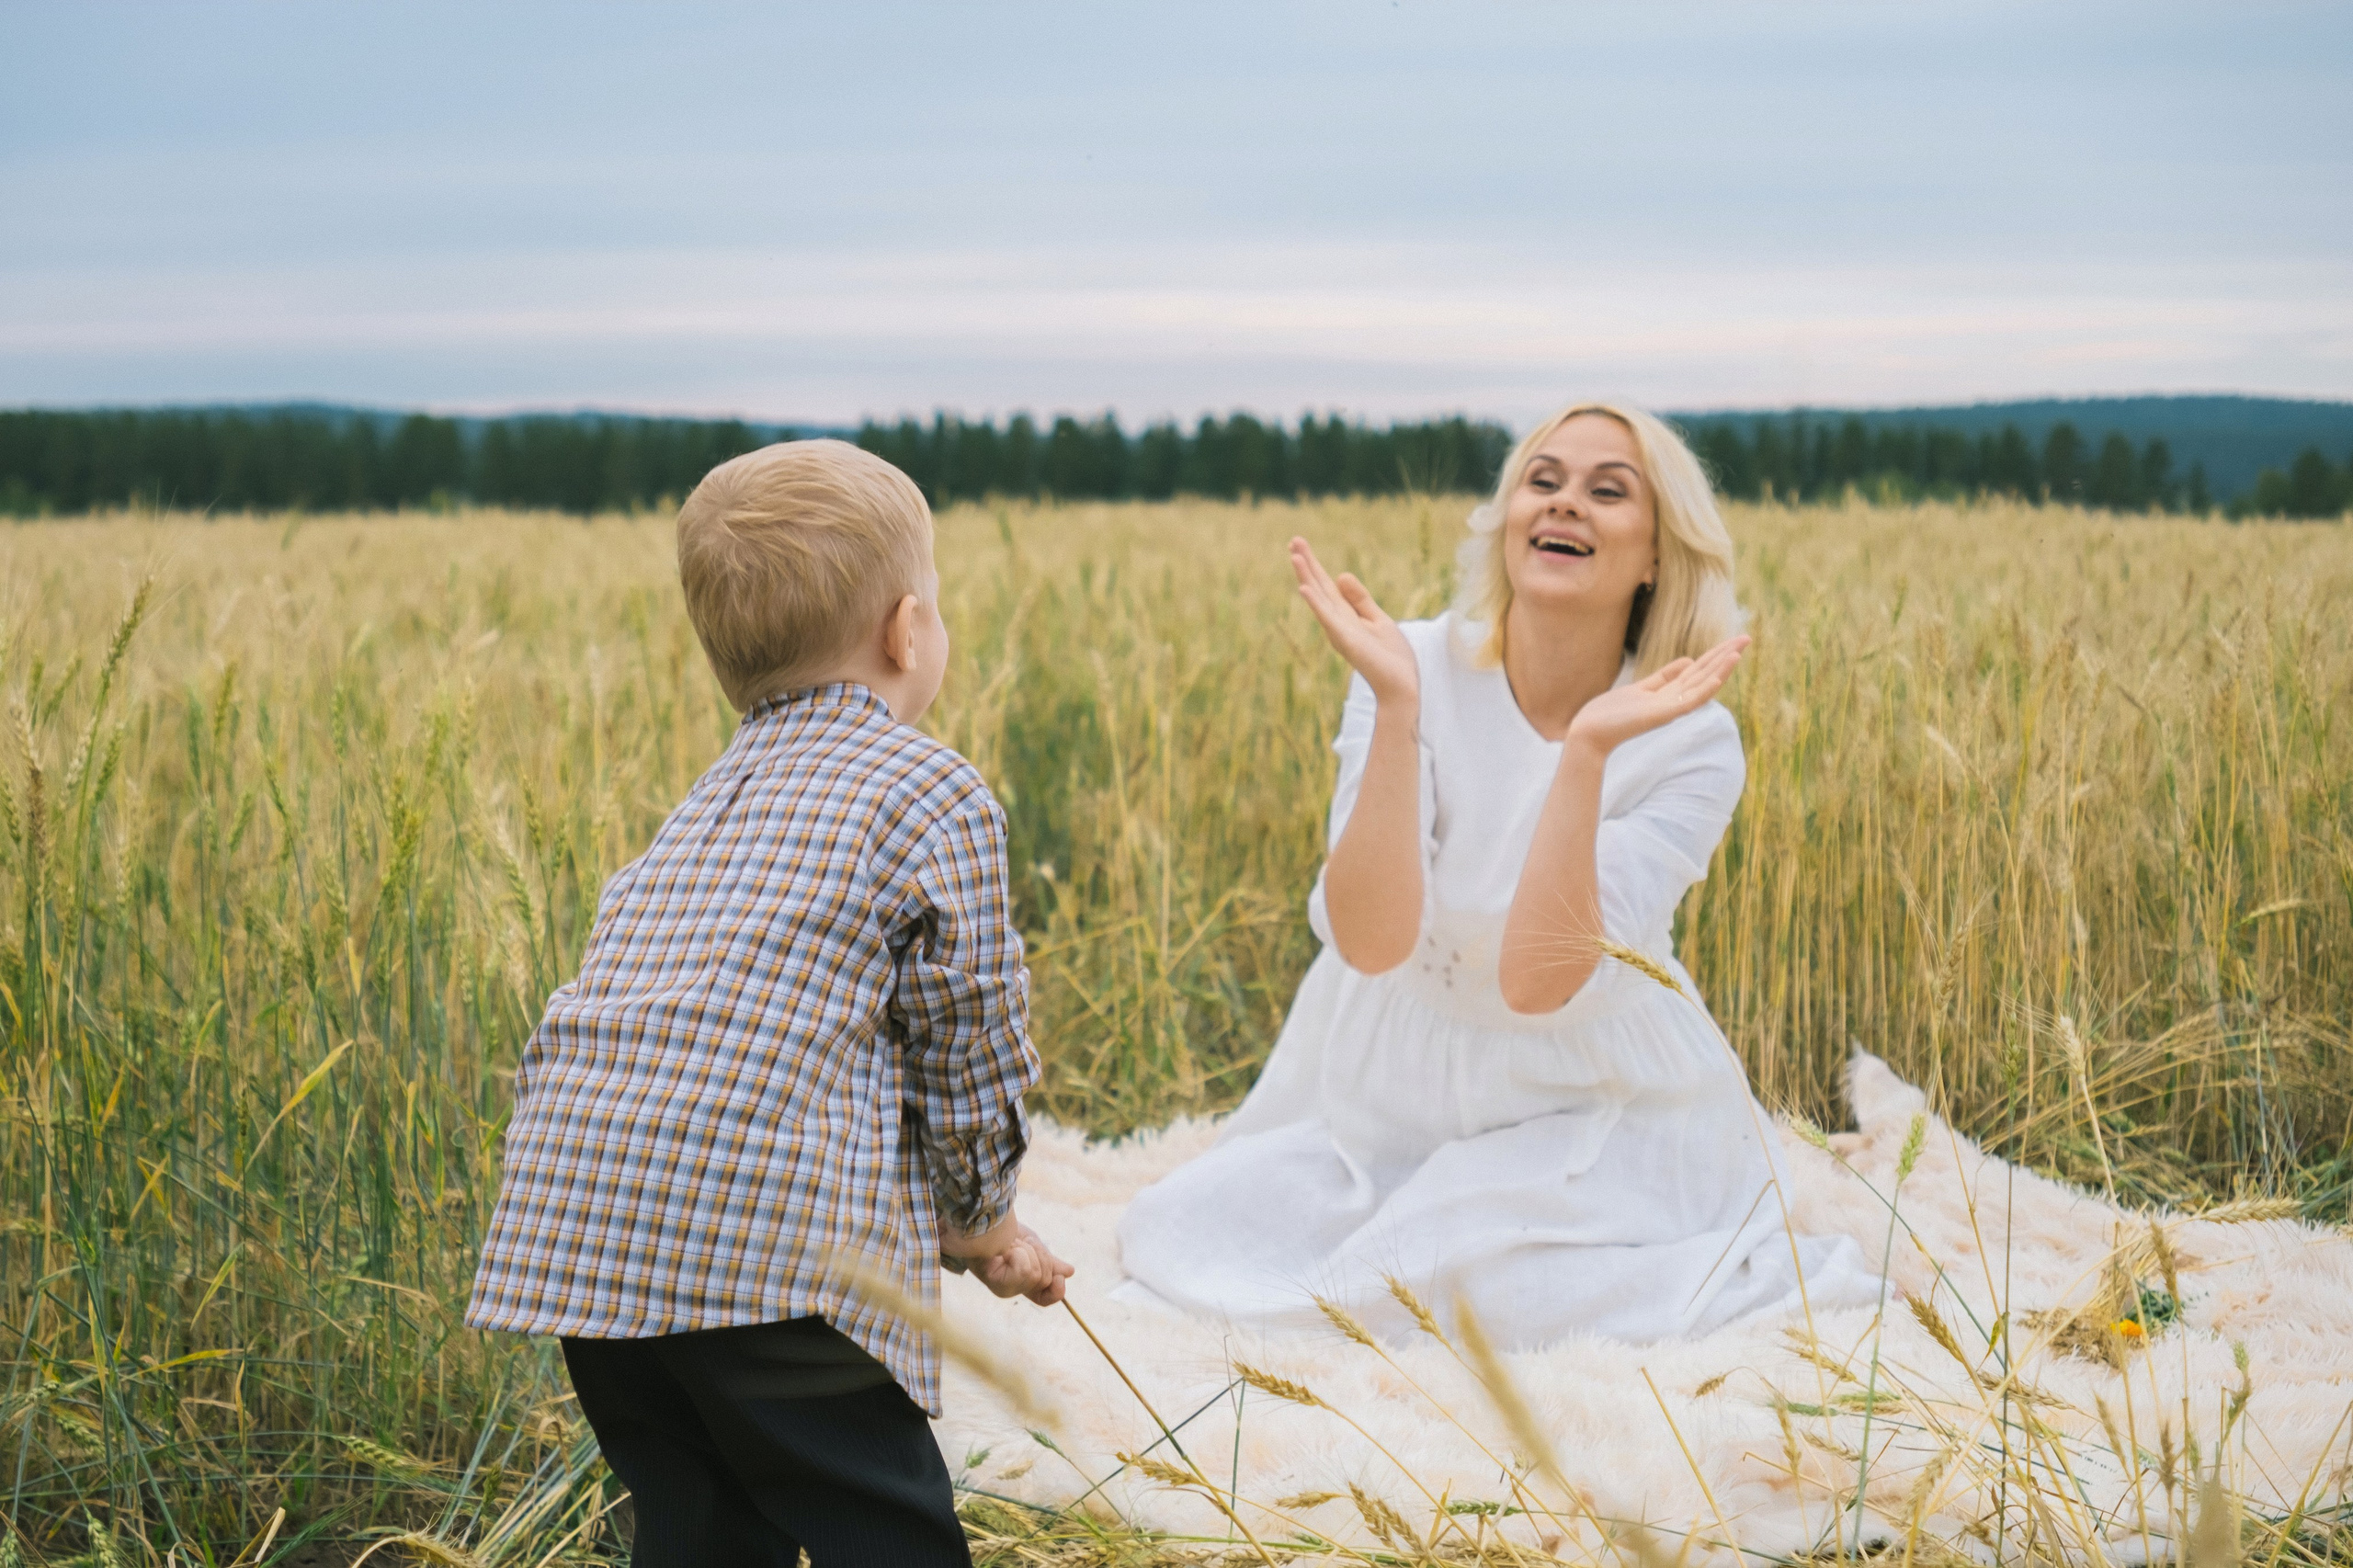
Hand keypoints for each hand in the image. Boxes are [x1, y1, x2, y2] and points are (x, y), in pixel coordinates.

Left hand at [969, 1224, 1073, 1306]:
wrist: (982, 1223)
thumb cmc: (1003, 1234)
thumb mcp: (1033, 1247)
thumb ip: (1049, 1262)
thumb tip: (1070, 1272)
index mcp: (1026, 1283)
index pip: (1047, 1299)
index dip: (1057, 1291)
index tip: (1060, 1277)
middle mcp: (1015, 1289)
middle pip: (1045, 1278)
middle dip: (1039, 1254)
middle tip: (1020, 1244)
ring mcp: (1003, 1287)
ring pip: (1035, 1273)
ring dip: (1028, 1251)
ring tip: (1011, 1245)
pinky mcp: (995, 1281)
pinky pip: (1024, 1268)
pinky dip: (1020, 1253)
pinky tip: (1005, 1249)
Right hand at [1289, 537, 1418, 706]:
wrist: (1401, 684)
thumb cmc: (1391, 657)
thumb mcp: (1377, 619)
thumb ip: (1360, 599)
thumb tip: (1340, 574)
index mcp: (1345, 616)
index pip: (1326, 585)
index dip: (1314, 564)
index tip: (1300, 544)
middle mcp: (1337, 622)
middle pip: (1318, 587)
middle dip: (1306, 564)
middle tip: (1293, 540)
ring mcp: (1339, 631)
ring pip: (1319, 599)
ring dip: (1306, 577)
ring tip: (1294, 556)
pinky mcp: (1346, 640)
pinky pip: (1328, 618)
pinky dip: (1315, 603)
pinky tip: (1304, 589)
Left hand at [1564, 635, 1750, 755]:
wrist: (1590, 733)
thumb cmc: (1611, 714)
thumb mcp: (1641, 688)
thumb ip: (1665, 677)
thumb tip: (1688, 660)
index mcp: (1669, 693)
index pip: (1699, 670)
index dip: (1716, 655)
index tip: (1734, 641)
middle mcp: (1673, 701)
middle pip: (1704, 674)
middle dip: (1724, 656)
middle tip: (1747, 637)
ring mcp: (1669, 709)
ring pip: (1701, 686)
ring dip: (1720, 670)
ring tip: (1737, 653)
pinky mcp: (1661, 716)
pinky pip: (1687, 702)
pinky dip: (1703, 691)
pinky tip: (1716, 678)